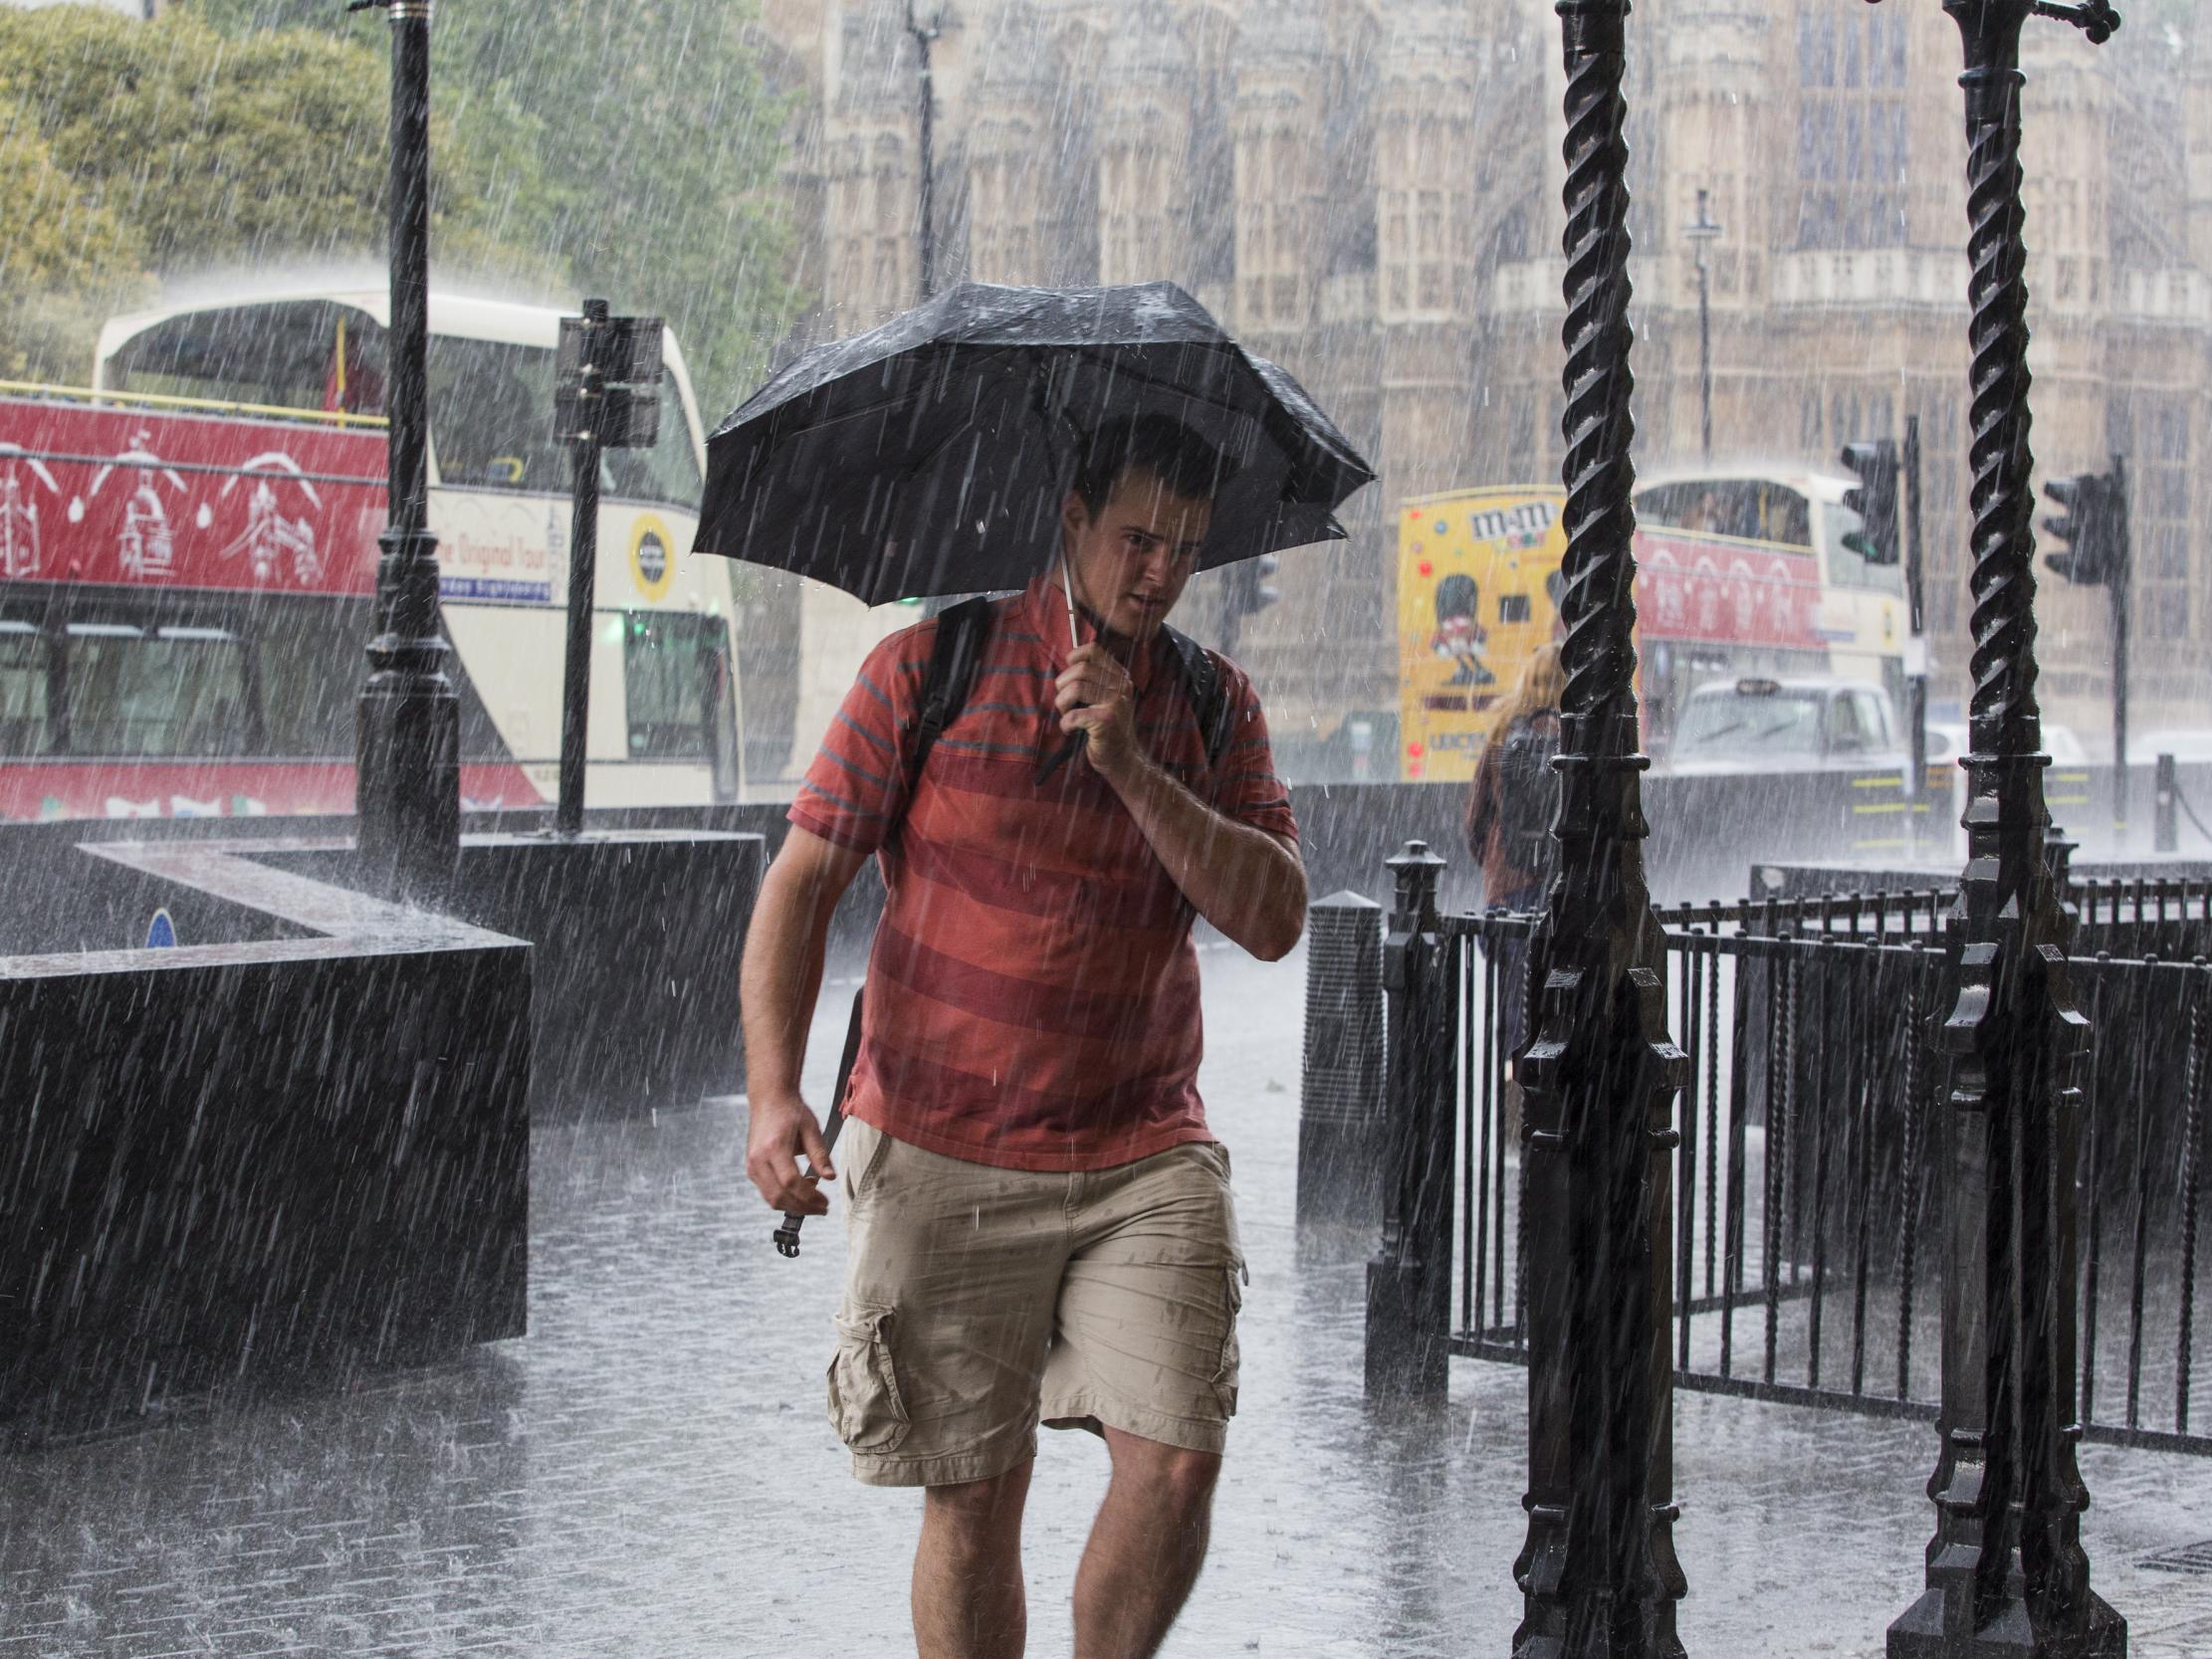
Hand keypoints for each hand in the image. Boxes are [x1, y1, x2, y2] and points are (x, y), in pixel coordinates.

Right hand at [745, 1091, 834, 1214]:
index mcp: (774, 1147)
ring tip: (813, 1201)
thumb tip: (830, 1178)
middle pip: (779, 1196)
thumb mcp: (811, 1128)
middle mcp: (758, 1159)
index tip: (825, 1202)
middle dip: (803, 1207)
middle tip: (822, 1208)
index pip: (791, 1182)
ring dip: (793, 1206)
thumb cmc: (791, 1111)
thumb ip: (820, 1155)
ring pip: (771, 1198)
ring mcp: (752, 1165)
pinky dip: (783, 1198)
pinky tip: (800, 1192)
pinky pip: (766, 1192)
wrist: (769, 1099)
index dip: (809, 1197)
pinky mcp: (751, 1168)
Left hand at [1055, 643, 1138, 777]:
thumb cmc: (1105, 728)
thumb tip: (1068, 660)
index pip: (1093, 650)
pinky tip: (1071, 730)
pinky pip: (1073, 715)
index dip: (1073, 659)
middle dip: (1062, 687)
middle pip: (1079, 669)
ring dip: (1062, 705)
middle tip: (1066, 704)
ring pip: (1074, 688)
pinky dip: (1065, 724)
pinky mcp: (1107, 721)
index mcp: (1119, 676)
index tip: (1070, 678)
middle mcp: (1121, 686)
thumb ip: (1092, 679)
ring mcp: (1115, 703)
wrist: (1122, 758)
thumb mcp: (1104, 697)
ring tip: (1068, 717)